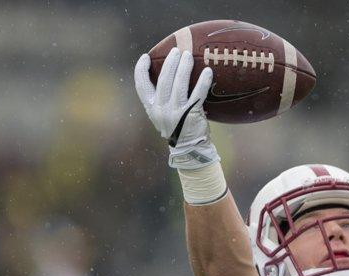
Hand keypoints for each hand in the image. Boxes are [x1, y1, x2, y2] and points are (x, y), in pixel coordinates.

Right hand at [133, 48, 217, 168]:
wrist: (190, 150)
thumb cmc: (179, 128)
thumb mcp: (164, 116)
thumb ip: (162, 99)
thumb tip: (169, 74)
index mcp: (151, 108)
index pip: (141, 85)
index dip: (141, 69)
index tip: (145, 57)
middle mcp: (161, 110)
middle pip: (163, 80)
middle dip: (169, 63)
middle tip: (176, 51)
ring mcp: (176, 113)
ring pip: (179, 85)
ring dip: (184, 67)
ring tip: (189, 55)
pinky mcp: (191, 115)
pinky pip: (198, 94)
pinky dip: (203, 81)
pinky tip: (208, 71)